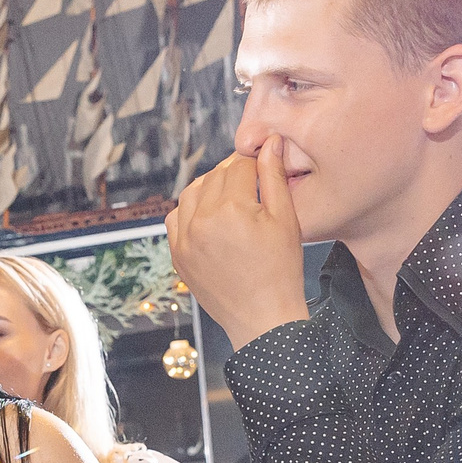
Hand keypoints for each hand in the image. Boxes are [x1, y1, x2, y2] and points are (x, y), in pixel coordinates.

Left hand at [165, 134, 309, 349]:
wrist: (263, 320)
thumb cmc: (281, 272)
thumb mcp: (286, 220)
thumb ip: (274, 177)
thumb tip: (270, 143)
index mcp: (231, 209)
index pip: (239, 165)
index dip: (255, 161)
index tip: (264, 163)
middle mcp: (201, 221)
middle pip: (215, 176)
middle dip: (234, 172)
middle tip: (252, 179)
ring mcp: (184, 240)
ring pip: (191, 193)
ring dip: (210, 187)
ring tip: (232, 196)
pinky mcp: (177, 255)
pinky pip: (175, 218)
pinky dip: (190, 210)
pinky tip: (209, 215)